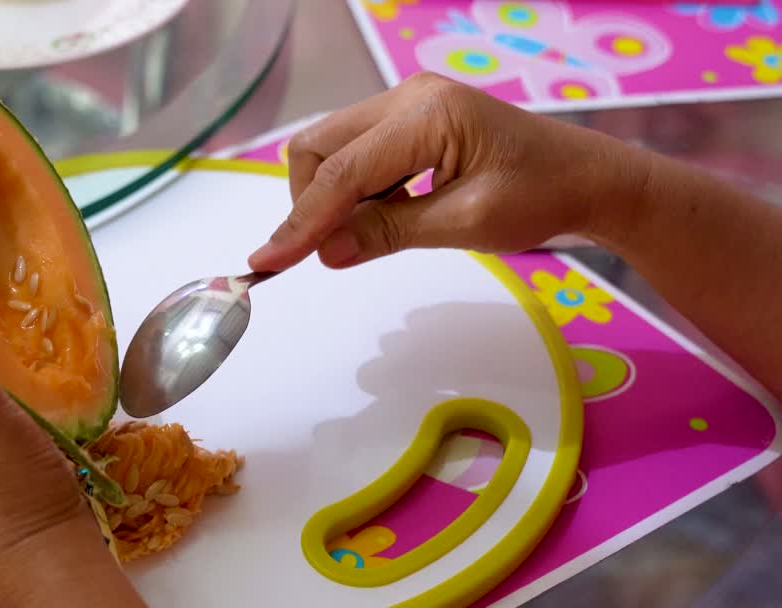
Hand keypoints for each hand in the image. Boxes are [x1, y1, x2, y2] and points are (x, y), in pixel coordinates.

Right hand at [249, 72, 650, 271]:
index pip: (341, 173)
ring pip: (331, 149)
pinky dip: (354, 189)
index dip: (300, 222)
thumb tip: (326, 251)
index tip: (266, 263)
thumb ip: (389, 232)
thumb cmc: (541, 198)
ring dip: (332, 197)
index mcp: (426, 115)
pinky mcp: (411, 118)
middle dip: (310, 202)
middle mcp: (408, 97)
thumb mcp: (465, 225)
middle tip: (332, 251)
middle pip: (319, 148)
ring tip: (367, 234)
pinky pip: (357, 152)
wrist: (588, 178)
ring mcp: (408, 103)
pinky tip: (384, 214)